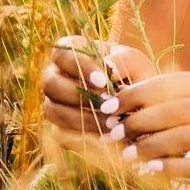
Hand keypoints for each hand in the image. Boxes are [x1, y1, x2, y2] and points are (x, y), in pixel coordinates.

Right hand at [39, 35, 140, 149]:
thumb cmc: (132, 74)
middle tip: (105, 104)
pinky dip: (82, 137)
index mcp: (68, 52)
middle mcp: (55, 76)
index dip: (79, 67)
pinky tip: (106, 138)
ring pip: (54, 111)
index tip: (103, 82)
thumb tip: (109, 68)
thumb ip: (122, 60)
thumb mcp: (133, 62)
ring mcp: (54, 103)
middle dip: (77, 96)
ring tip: (111, 123)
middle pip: (50, 84)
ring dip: (82, 119)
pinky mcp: (59, 128)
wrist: (138, 103)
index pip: (62, 54)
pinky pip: (62, 135)